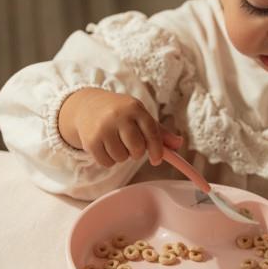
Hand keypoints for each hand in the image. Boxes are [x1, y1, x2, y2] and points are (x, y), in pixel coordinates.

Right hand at [58, 87, 182, 166]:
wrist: (88, 106)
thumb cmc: (121, 114)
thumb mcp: (141, 117)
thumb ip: (160, 132)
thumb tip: (178, 143)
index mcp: (135, 108)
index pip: (152, 133)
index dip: (157, 149)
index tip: (156, 159)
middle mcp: (118, 116)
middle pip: (137, 149)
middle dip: (137, 152)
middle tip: (131, 145)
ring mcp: (102, 128)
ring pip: (121, 158)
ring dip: (122, 156)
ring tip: (117, 143)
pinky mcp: (90, 140)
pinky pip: (107, 163)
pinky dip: (109, 160)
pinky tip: (106, 147)